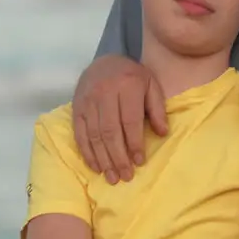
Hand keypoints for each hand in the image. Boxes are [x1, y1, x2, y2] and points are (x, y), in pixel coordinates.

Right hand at [71, 54, 167, 182]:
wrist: (105, 60)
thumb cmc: (132, 76)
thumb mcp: (151, 85)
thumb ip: (157, 108)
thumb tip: (162, 133)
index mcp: (127, 86)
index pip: (130, 120)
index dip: (134, 143)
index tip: (139, 162)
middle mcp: (104, 93)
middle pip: (110, 131)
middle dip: (118, 157)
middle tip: (125, 176)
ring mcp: (87, 101)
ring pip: (94, 135)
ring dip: (103, 159)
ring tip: (112, 177)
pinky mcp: (76, 108)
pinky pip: (80, 133)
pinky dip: (87, 152)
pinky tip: (96, 166)